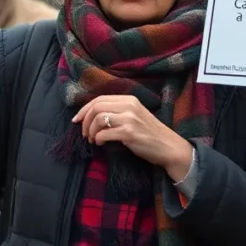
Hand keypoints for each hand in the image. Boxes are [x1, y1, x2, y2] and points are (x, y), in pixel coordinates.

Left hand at [72, 95, 192, 181]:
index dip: (84, 109)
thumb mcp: (134, 115)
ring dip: (91, 131)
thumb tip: (92, 116)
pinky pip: (104, 134)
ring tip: (93, 140)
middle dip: (85, 121)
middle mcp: (129, 105)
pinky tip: (101, 144)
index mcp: (129, 99)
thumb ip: (118, 111)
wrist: (168, 146)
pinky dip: (98, 139)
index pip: (99, 99)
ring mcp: (130, 119)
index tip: (77, 120)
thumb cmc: (149, 133)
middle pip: (96, 107)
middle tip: (84, 133)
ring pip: (98, 119)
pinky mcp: (129, 133)